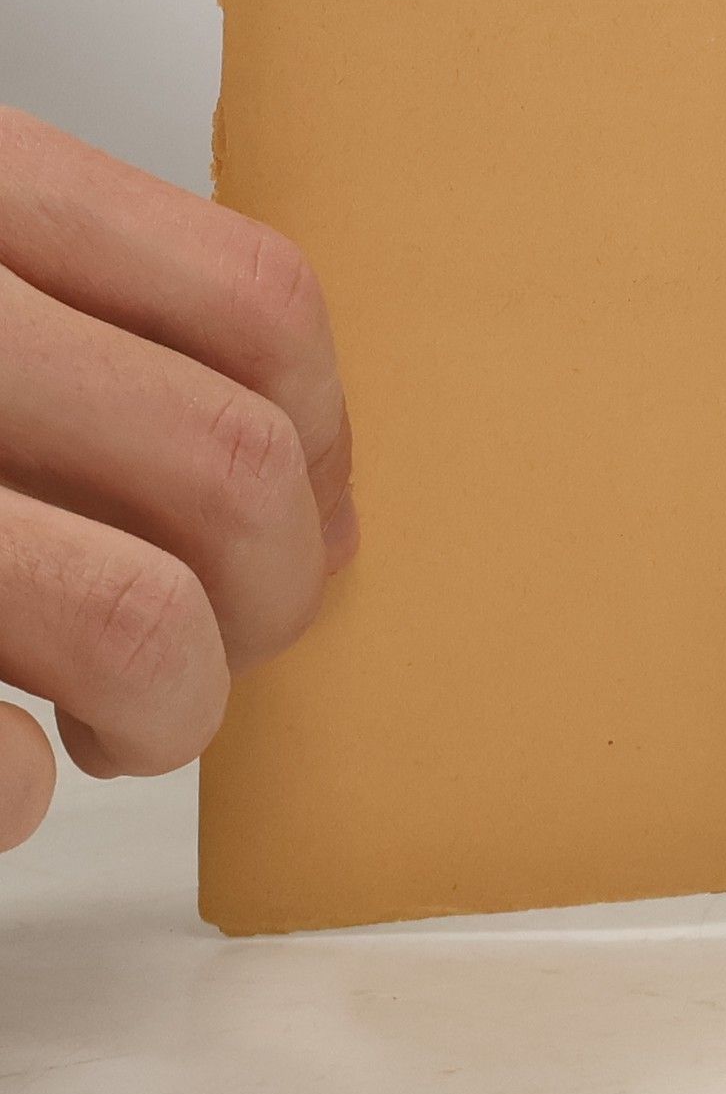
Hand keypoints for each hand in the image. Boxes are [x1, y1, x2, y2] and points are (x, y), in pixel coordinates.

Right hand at [0, 111, 355, 852]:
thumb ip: (80, 308)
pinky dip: (14, 792)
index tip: (316, 508)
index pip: (256, 301)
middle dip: (274, 590)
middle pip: (229, 466)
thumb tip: (289, 461)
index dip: (327, 435)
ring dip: (172, 702)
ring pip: (139, 619)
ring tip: (124, 721)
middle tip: (233, 638)